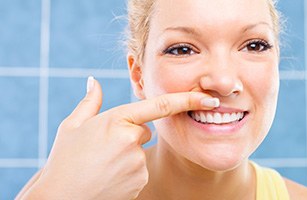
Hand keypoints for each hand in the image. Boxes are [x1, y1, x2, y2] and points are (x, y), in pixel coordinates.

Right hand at [22, 77, 218, 199]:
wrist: (60, 196)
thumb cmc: (64, 159)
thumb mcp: (72, 126)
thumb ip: (90, 101)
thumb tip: (93, 81)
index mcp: (117, 119)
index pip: (160, 106)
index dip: (187, 100)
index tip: (208, 98)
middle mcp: (131, 140)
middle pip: (143, 131)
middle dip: (129, 135)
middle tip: (104, 147)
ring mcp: (138, 162)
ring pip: (141, 151)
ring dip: (127, 154)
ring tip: (103, 164)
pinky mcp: (140, 179)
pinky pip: (140, 169)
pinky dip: (129, 170)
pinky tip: (110, 175)